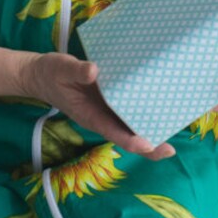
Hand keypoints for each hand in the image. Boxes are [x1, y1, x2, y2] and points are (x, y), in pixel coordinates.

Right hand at [22, 52, 175, 159]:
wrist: (41, 75)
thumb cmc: (51, 73)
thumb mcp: (60, 68)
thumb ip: (76, 71)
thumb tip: (94, 71)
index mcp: (90, 115)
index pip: (113, 132)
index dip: (131, 141)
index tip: (149, 144)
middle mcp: (102, 117)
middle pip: (128, 136)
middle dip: (149, 144)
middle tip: (171, 149)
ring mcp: (107, 110)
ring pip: (131, 125)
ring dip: (151, 128)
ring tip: (175, 127)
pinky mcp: (110, 100)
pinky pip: (129, 109)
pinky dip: (145, 110)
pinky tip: (162, 103)